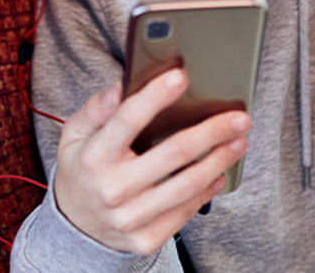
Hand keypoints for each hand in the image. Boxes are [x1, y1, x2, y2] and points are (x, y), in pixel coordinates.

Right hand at [52, 69, 250, 255]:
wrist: (76, 226)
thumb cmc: (82, 170)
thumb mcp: (75, 135)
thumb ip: (96, 109)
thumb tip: (120, 87)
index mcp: (94, 156)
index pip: (128, 119)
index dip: (156, 96)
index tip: (181, 76)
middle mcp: (112, 188)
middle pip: (173, 153)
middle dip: (212, 131)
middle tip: (239, 117)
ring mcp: (130, 217)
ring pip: (188, 185)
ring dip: (220, 160)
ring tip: (238, 141)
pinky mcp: (146, 238)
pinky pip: (185, 211)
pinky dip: (207, 190)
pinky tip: (219, 172)